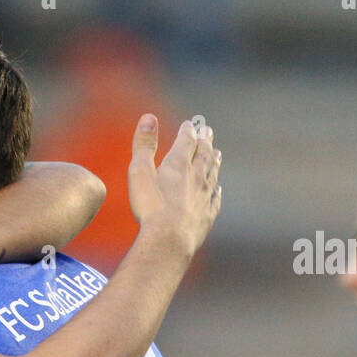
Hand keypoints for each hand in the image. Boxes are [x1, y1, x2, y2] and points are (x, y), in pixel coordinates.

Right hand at [126, 115, 221, 259]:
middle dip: (204, 141)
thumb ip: (144, 144)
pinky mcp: (207, 216)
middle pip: (203, 154)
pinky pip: (215, 199)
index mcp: (178, 164)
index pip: (186, 141)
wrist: (169, 240)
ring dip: (214, 161)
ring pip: (212, 174)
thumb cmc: (150, 206)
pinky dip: (217, 191)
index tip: (190, 123)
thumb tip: (149, 117)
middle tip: (208, 130)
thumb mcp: (139, 171)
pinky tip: (218, 189)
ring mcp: (204, 197)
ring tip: (217, 153)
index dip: (188, 131)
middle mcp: (196, 177)